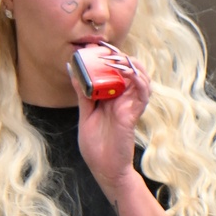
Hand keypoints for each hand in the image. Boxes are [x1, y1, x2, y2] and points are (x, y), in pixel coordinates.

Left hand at [68, 46, 150, 192]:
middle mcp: (123, 98)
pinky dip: (139, 80)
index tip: (94, 45)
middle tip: (104, 48)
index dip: (107, 55)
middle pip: (128, 68)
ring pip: (140, 76)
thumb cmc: (95, 146)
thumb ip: (83, 93)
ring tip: (115, 59)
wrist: (104, 170)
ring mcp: (130, 105)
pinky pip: (143, 93)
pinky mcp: (133, 114)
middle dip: (118, 55)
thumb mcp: (85, 115)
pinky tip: (129, 72)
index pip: (113, 69)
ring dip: (129, 64)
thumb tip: (72, 70)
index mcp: (110, 96)